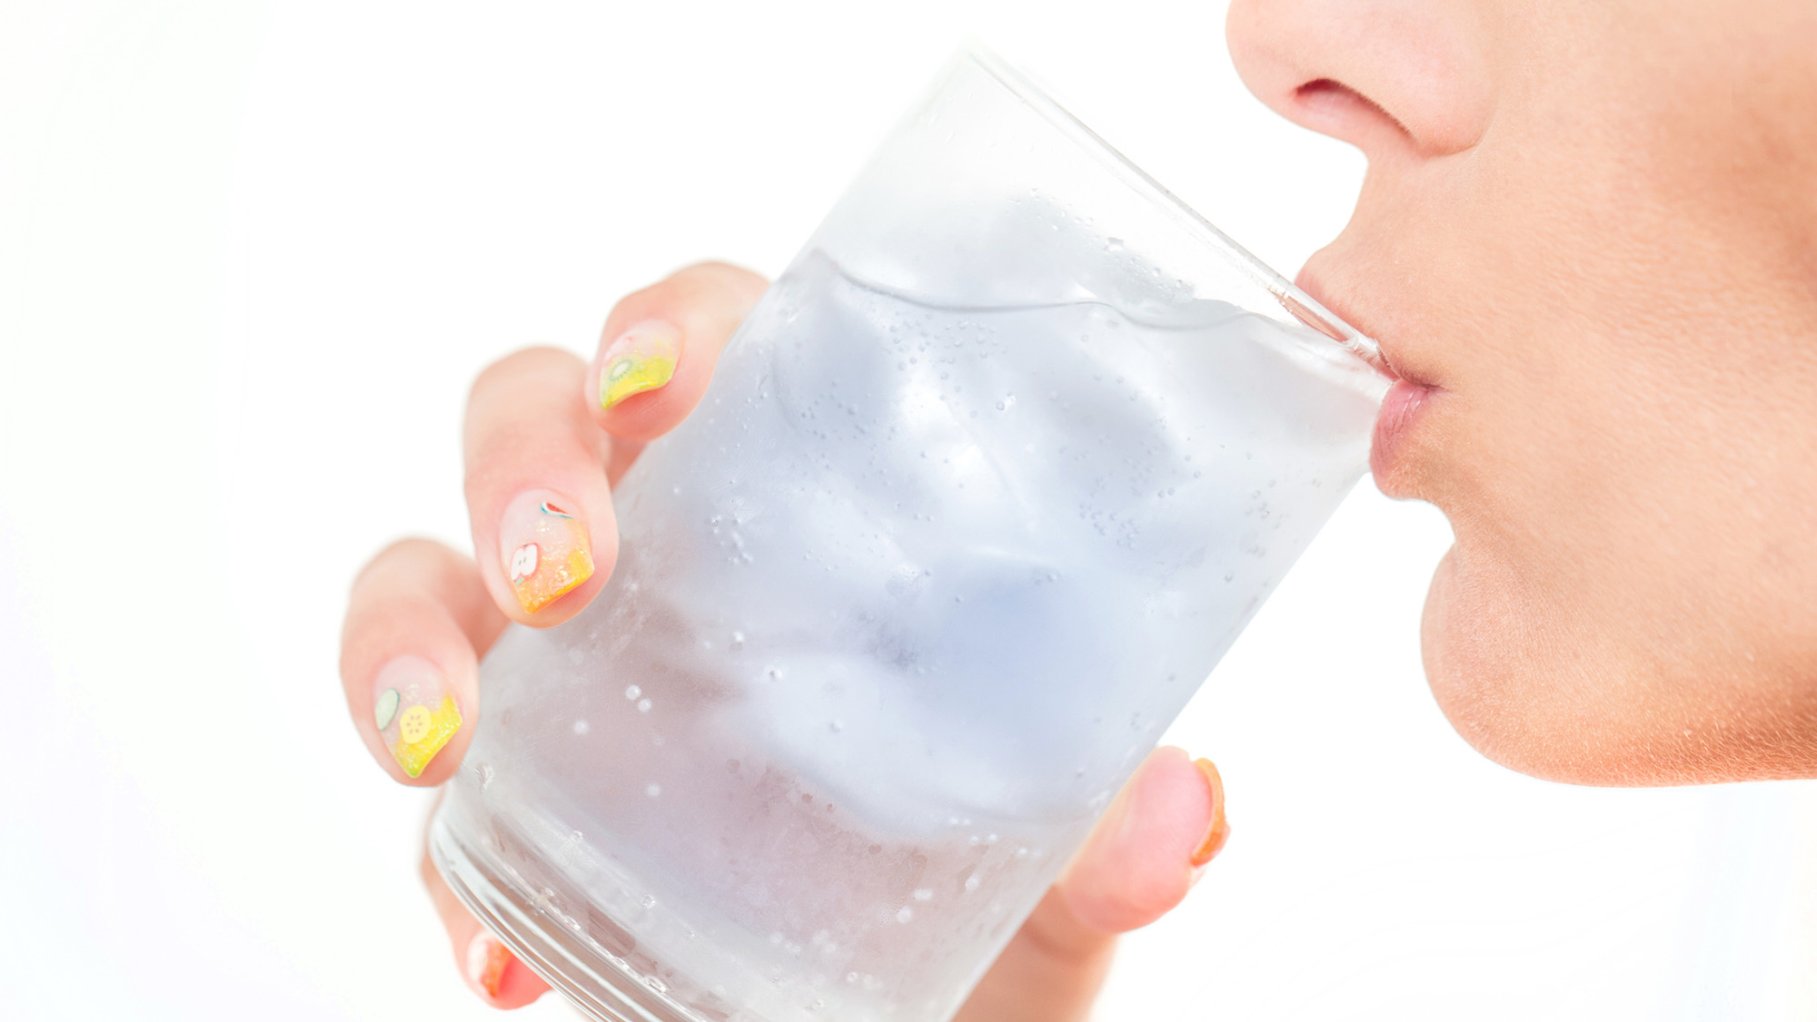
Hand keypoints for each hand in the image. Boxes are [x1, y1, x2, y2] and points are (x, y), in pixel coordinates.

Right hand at [338, 262, 1230, 1017]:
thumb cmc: (974, 894)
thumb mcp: (1046, 871)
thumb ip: (1101, 838)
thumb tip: (1185, 813)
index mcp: (801, 497)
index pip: (719, 340)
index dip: (670, 322)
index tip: (663, 377)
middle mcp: (665, 547)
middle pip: (540, 413)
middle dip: (520, 463)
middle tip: (565, 569)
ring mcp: (564, 658)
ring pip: (425, 565)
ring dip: (406, 634)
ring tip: (443, 740)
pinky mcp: (505, 786)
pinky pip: (424, 782)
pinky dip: (433, 860)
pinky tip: (491, 947)